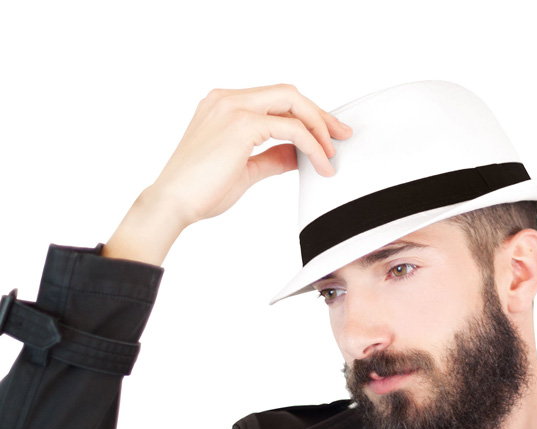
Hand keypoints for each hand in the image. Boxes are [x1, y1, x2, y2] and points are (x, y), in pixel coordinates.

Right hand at [103, 84, 351, 264]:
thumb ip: (272, 157)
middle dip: (319, 115)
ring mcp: (233, 107)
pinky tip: (319, 163)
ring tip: (332, 154)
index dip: (306, 114)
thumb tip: (300, 155)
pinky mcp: (242, 124)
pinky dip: (311, 145)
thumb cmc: (198, 190)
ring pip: (293, 102)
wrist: (172, 203)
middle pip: (289, 93)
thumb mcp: (245, 170)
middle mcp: (227, 99)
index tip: (327, 133)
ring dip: (319, 128)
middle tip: (340, 136)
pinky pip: (291, 128)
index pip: (276, 99)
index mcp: (224, 104)